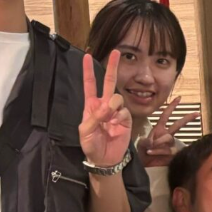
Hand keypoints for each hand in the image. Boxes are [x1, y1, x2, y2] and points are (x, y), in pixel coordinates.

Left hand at [80, 51, 132, 166]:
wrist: (105, 159)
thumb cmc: (91, 145)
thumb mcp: (85, 132)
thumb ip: (94, 117)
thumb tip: (108, 106)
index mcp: (91, 105)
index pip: (89, 84)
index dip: (88, 71)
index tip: (87, 56)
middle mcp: (104, 105)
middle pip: (109, 82)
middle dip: (113, 67)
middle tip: (117, 52)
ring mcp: (116, 112)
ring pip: (118, 97)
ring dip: (113, 105)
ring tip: (109, 118)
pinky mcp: (126, 119)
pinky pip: (124, 111)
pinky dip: (120, 116)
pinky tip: (116, 125)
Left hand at [140, 96, 198, 167]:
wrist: (145, 166)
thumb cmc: (142, 153)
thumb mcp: (142, 144)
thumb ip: (147, 140)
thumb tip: (154, 141)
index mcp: (159, 129)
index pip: (166, 115)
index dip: (172, 106)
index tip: (179, 98)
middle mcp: (167, 135)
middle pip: (178, 124)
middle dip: (187, 118)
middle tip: (197, 113)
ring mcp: (171, 144)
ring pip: (168, 138)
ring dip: (158, 142)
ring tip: (150, 147)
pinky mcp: (173, 153)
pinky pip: (166, 149)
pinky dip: (157, 150)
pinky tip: (150, 152)